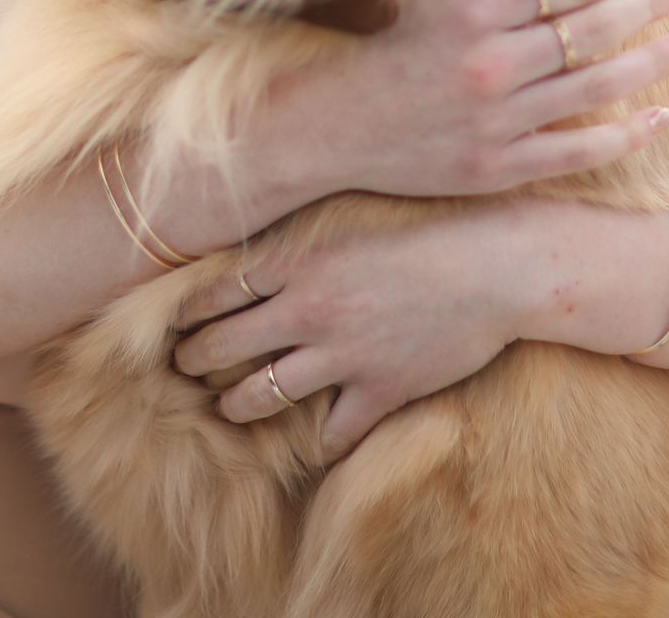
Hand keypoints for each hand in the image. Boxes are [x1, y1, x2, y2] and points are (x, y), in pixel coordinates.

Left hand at [176, 204, 535, 458]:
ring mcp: (343, 355)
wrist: (494, 263)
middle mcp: (309, 310)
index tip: (174, 324)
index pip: (218, 293)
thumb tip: (258, 258)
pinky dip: (318, 443)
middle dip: (196, 362)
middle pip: (225, 347)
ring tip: (227, 408)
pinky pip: (332, 433)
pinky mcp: (380, 390)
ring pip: (262, 396)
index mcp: (298, 261)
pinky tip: (310, 445)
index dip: (187, 315)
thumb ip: (303, 244)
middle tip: (184, 369)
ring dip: (236, 406)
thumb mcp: (351, 223)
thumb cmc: (426, 230)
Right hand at [269, 0, 668, 202]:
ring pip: (594, 87)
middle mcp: (490, 62)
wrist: (333, 123)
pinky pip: (576, 151)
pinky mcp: (498, 167)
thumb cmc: (380, 44)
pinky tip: (658, 116)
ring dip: (649, 62)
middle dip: (645, 7)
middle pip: (589, 30)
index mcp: (472, 10)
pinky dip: (622, 135)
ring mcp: (497, 119)